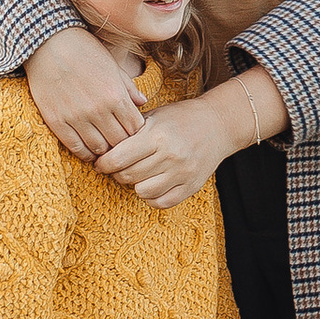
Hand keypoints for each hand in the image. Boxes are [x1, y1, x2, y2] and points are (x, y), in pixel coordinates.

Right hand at [27, 25, 142, 159]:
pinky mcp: (57, 121)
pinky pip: (76, 147)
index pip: (135, 128)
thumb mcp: (112, 65)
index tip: (133, 133)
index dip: (137, 134)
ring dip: (105, 151)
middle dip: (123, 145)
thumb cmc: (83, 50)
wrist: (48, 42)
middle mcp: (99, 110)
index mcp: (116, 95)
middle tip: (121, 144)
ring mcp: (77, 117)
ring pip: (99, 148)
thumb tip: (143, 102)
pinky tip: (89, 150)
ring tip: (106, 147)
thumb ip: (128, 87)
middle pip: (119, 142)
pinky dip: (86, 153)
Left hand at [96, 90, 237, 210]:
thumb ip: (131, 131)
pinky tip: (151, 185)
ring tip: (136, 174)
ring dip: (134, 185)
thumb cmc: (181, 118)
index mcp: (158, 136)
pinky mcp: (191, 186)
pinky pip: (161, 202)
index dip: (104, 163)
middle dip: (117, 173)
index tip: (101, 162)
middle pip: (128, 176)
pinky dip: (151, 197)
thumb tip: (102, 148)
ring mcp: (182, 173)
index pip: (118, 158)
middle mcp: (170, 156)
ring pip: (142, 191)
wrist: (218, 124)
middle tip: (117, 168)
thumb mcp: (154, 116)